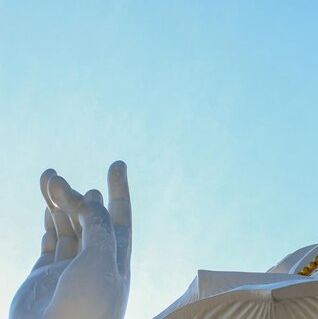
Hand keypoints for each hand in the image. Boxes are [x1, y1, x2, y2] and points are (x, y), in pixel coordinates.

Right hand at [10, 161, 131, 318]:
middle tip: (57, 178)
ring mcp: (69, 270)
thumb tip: (93, 198)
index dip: (120, 190)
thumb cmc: (87, 307)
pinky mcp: (44, 277)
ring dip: (58, 202)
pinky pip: (50, 242)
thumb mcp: (101, 260)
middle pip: (88, 219)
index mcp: (117, 260)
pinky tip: (47, 205)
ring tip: (48, 177)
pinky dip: (49, 222)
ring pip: (66, 227)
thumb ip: (98, 228)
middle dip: (75, 196)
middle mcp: (95, 262)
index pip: (121, 217)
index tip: (117, 164)